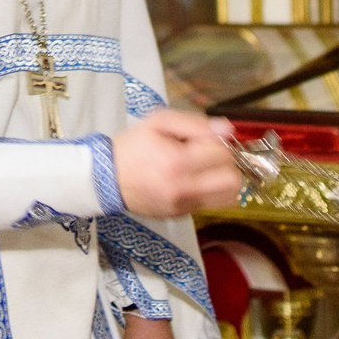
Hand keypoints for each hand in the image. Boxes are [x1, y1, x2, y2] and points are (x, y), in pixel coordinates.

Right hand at [113, 110, 242, 217]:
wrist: (106, 178)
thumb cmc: (133, 146)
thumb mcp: (158, 122)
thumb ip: (195, 123)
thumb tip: (228, 129)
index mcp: (177, 162)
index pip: (222, 154)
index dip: (219, 142)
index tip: (206, 139)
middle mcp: (183, 188)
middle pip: (232, 180)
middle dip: (227, 164)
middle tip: (211, 155)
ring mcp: (183, 206)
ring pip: (228, 197)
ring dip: (223, 180)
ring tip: (206, 169)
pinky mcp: (180, 215)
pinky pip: (211, 205)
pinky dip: (209, 192)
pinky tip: (192, 181)